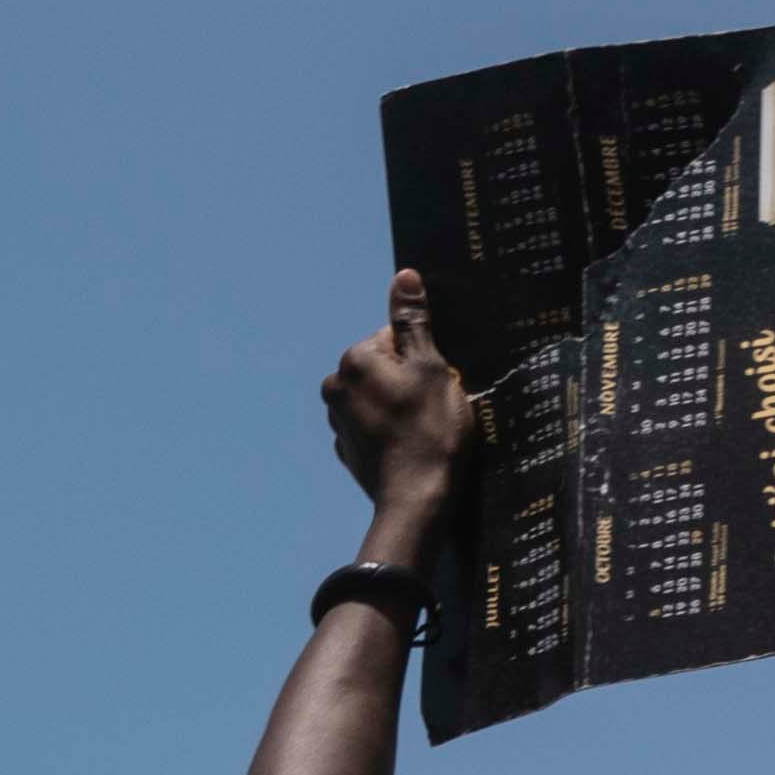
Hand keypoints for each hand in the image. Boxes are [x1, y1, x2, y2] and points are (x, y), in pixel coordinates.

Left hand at [321, 269, 473, 533]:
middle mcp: (336, 386)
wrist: (417, 498)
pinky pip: (371, 426)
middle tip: (434, 407)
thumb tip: (404, 276)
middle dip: (408, 380)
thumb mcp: (432, 368)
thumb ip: (414, 321)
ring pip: (377, 397)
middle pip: (382, 367)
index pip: (394, 338)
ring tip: (424, 429)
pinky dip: (388, 431)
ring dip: (398, 405)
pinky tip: (410, 446)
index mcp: (355, 360)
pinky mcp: (346, 448)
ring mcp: (337, 420)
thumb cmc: (431, 430)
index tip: (439, 383)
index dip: (424, 357)